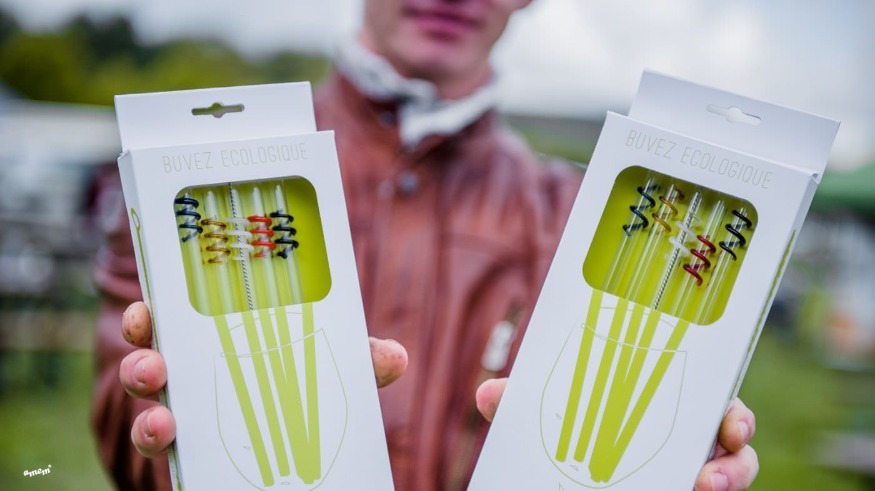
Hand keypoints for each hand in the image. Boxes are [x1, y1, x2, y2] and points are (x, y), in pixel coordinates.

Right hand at [118, 301, 407, 456]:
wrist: (309, 448)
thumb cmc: (313, 382)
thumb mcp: (336, 366)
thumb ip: (360, 359)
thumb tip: (395, 358)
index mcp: (214, 342)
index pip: (170, 323)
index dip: (148, 317)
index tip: (146, 312)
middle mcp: (191, 380)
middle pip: (148, 366)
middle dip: (141, 365)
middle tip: (154, 369)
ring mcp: (188, 421)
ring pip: (149, 418)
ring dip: (147, 419)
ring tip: (163, 422)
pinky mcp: (192, 459)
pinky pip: (168, 460)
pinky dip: (165, 455)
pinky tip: (176, 453)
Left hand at [475, 379, 758, 490]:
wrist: (555, 471)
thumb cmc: (564, 431)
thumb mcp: (544, 416)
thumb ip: (521, 403)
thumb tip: (489, 395)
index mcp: (666, 408)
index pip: (715, 405)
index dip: (735, 415)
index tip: (732, 425)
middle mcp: (686, 444)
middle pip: (734, 451)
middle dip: (736, 462)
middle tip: (712, 476)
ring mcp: (686, 475)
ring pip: (728, 482)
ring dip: (726, 485)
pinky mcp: (678, 489)